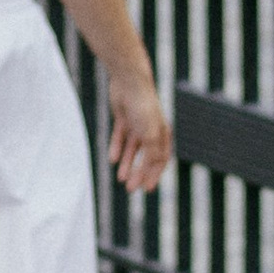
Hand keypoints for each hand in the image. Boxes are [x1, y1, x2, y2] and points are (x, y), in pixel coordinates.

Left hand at [106, 64, 172, 194]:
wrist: (129, 83)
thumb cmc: (144, 108)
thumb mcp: (150, 135)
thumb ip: (151, 153)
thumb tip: (151, 170)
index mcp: (162, 133)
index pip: (161, 159)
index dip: (154, 174)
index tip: (147, 189)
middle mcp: (151, 130)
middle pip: (146, 157)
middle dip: (139, 173)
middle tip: (131, 188)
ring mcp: (137, 124)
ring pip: (132, 149)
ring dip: (127, 163)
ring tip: (120, 177)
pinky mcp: (123, 118)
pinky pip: (120, 137)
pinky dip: (117, 148)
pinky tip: (112, 159)